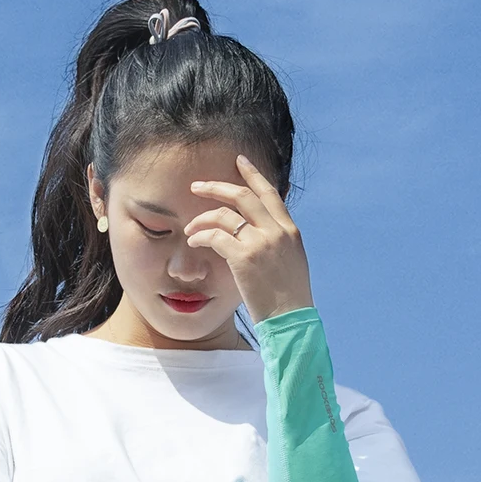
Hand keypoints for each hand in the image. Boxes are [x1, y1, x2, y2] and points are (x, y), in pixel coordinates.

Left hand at [183, 154, 313, 323]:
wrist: (290, 320)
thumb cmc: (288, 299)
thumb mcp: (290, 263)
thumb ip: (278, 243)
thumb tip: (261, 233)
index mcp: (289, 231)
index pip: (270, 193)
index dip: (253, 174)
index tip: (238, 161)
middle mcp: (277, 231)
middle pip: (243, 196)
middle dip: (216, 187)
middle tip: (196, 186)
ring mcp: (261, 243)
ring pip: (225, 214)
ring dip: (202, 218)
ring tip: (190, 227)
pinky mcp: (244, 257)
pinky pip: (215, 236)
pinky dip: (200, 236)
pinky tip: (193, 241)